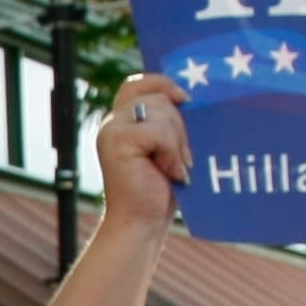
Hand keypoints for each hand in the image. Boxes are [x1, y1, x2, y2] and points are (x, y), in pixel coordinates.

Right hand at [96, 72, 189, 230]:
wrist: (141, 223)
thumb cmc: (159, 189)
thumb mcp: (167, 148)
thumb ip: (169, 122)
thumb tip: (192, 97)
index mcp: (123, 120)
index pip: (140, 83)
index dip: (164, 83)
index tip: (186, 100)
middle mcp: (113, 121)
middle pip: (160, 97)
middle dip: (181, 126)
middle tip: (181, 158)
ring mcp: (112, 130)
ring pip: (163, 112)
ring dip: (178, 143)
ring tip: (173, 169)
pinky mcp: (117, 142)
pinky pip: (159, 132)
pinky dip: (171, 153)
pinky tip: (168, 172)